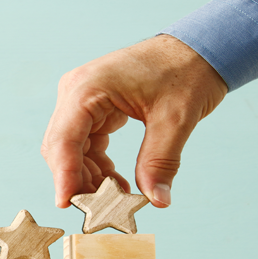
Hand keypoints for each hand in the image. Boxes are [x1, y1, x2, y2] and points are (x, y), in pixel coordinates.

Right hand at [41, 35, 227, 207]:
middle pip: (61, 148)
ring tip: (115, 199)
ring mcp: (81, 100)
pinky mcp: (92, 108)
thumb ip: (160, 161)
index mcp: (87, 88)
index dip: (63, 176)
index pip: (64, 140)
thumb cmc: (185, 72)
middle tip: (100, 210)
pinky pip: (85, 145)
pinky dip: (97, 166)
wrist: (197, 48)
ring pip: (70, 150)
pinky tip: (118, 183)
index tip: (66, 205)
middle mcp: (76, 93)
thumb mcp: (176, 119)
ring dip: (87, 177)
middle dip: (77, 181)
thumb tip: (157, 201)